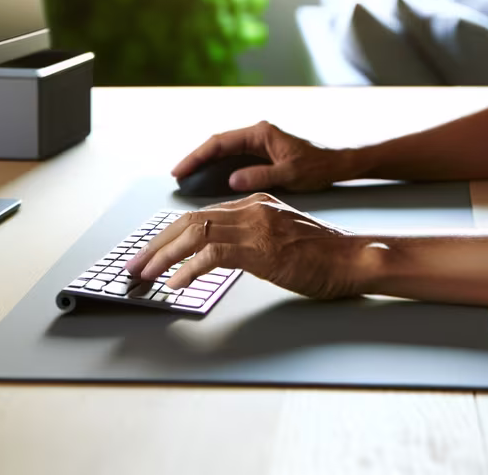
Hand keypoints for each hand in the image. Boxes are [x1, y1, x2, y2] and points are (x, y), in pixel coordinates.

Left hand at [122, 193, 368, 299]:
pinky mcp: (262, 248)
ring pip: (195, 233)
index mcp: (256, 203)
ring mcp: (257, 226)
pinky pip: (213, 255)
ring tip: (146, 275)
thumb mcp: (282, 238)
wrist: (352, 259)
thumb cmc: (323, 256)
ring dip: (164, 256)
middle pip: (190, 220)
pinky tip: (175, 284)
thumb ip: (254, 238)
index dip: (170, 235)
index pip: (201, 214)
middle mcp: (253, 208)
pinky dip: (188, 269)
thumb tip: (219, 255)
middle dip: (156, 244)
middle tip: (135, 264)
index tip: (151, 253)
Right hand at [170, 120, 353, 192]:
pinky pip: (233, 160)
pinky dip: (219, 169)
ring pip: (224, 152)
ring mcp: (259, 144)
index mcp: (260, 133)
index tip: (181, 170)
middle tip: (177, 176)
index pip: (220, 143)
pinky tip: (210, 182)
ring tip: (187, 179)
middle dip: (196, 159)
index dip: (197, 156)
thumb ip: (261, 176)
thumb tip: (232, 180)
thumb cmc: (319, 166)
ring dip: (205, 164)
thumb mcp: (290, 173)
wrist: (339, 164)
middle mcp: (257, 135)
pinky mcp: (262, 155)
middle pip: (217, 145)